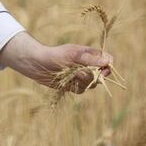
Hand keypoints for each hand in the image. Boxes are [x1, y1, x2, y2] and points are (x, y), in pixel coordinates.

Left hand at [0, 34, 116, 94]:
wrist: (38, 64)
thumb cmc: (56, 55)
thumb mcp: (74, 55)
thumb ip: (91, 60)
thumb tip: (107, 62)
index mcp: (91, 54)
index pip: (108, 60)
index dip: (108, 67)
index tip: (103, 71)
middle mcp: (88, 65)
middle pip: (101, 75)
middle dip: (92, 76)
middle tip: (79, 72)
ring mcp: (81, 76)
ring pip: (92, 84)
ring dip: (82, 81)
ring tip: (70, 75)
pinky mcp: (74, 85)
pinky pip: (81, 90)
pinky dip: (75, 87)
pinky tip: (66, 81)